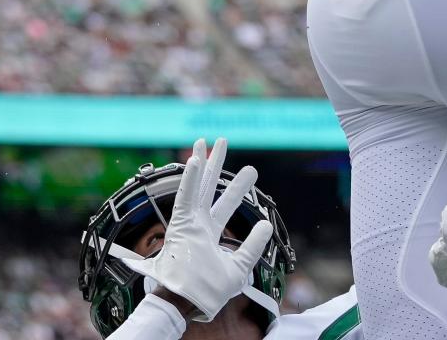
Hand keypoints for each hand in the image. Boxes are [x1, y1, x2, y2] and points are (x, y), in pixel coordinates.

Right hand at [109, 138, 271, 322]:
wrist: (188, 305)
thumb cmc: (207, 292)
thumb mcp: (238, 268)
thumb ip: (252, 246)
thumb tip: (266, 224)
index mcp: (209, 234)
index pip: (225, 204)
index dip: (237, 187)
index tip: (250, 170)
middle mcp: (198, 225)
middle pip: (209, 187)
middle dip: (216, 164)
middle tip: (222, 141)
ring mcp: (188, 223)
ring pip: (196, 187)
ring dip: (201, 163)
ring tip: (207, 141)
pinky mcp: (180, 226)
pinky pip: (185, 198)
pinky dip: (190, 179)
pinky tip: (196, 160)